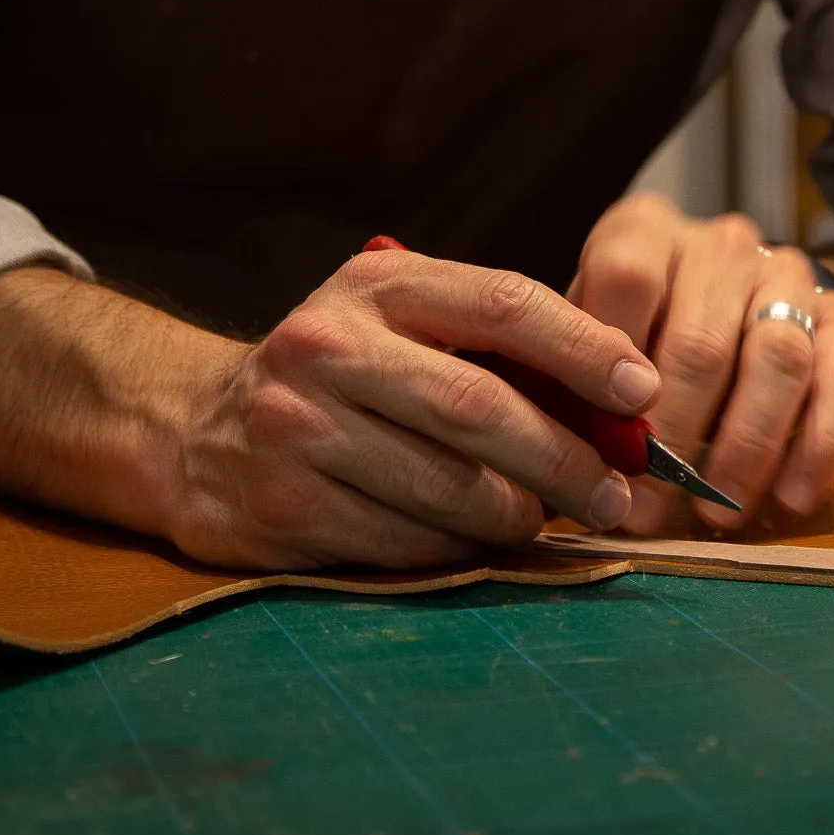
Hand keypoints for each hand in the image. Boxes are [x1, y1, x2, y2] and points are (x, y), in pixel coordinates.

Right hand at [171, 249, 663, 568]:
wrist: (190, 430)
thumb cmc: (337, 377)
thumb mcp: (398, 326)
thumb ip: (494, 350)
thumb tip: (620, 410)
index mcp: (376, 285)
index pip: (502, 302)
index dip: (583, 347)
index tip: (643, 390)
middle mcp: (330, 346)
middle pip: (480, 406)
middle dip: (566, 458)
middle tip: (615, 494)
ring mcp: (299, 428)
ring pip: (448, 489)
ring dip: (516, 516)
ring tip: (540, 521)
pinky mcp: (284, 507)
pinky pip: (405, 543)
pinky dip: (456, 550)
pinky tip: (470, 542)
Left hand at [569, 194, 833, 532]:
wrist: (732, 307)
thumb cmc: (631, 338)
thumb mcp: (586, 340)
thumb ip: (574, 382)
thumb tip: (573, 456)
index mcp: (643, 232)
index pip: (625, 278)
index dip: (612, 365)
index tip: (608, 443)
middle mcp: (719, 243)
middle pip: (702, 340)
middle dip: (675, 438)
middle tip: (650, 510)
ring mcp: (786, 274)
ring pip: (779, 358)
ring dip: (747, 448)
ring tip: (717, 512)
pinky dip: (819, 447)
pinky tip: (790, 500)